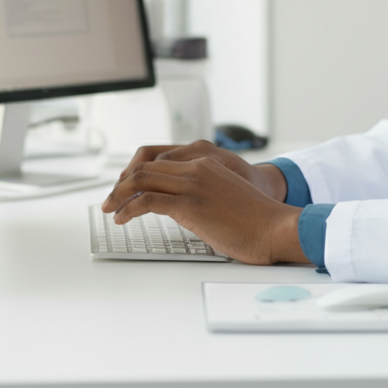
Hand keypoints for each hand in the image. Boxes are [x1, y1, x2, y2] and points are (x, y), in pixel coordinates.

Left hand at [101, 144, 306, 264]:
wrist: (276, 228)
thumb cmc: (258, 221)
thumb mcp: (226, 196)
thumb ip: (204, 195)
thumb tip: (183, 210)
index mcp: (206, 163)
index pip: (159, 159)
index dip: (136, 173)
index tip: (125, 188)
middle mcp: (197, 168)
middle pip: (145, 166)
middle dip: (121, 183)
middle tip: (110, 199)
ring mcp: (193, 184)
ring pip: (141, 179)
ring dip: (119, 194)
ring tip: (110, 209)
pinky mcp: (190, 205)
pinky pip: (148, 201)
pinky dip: (129, 208)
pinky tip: (123, 218)